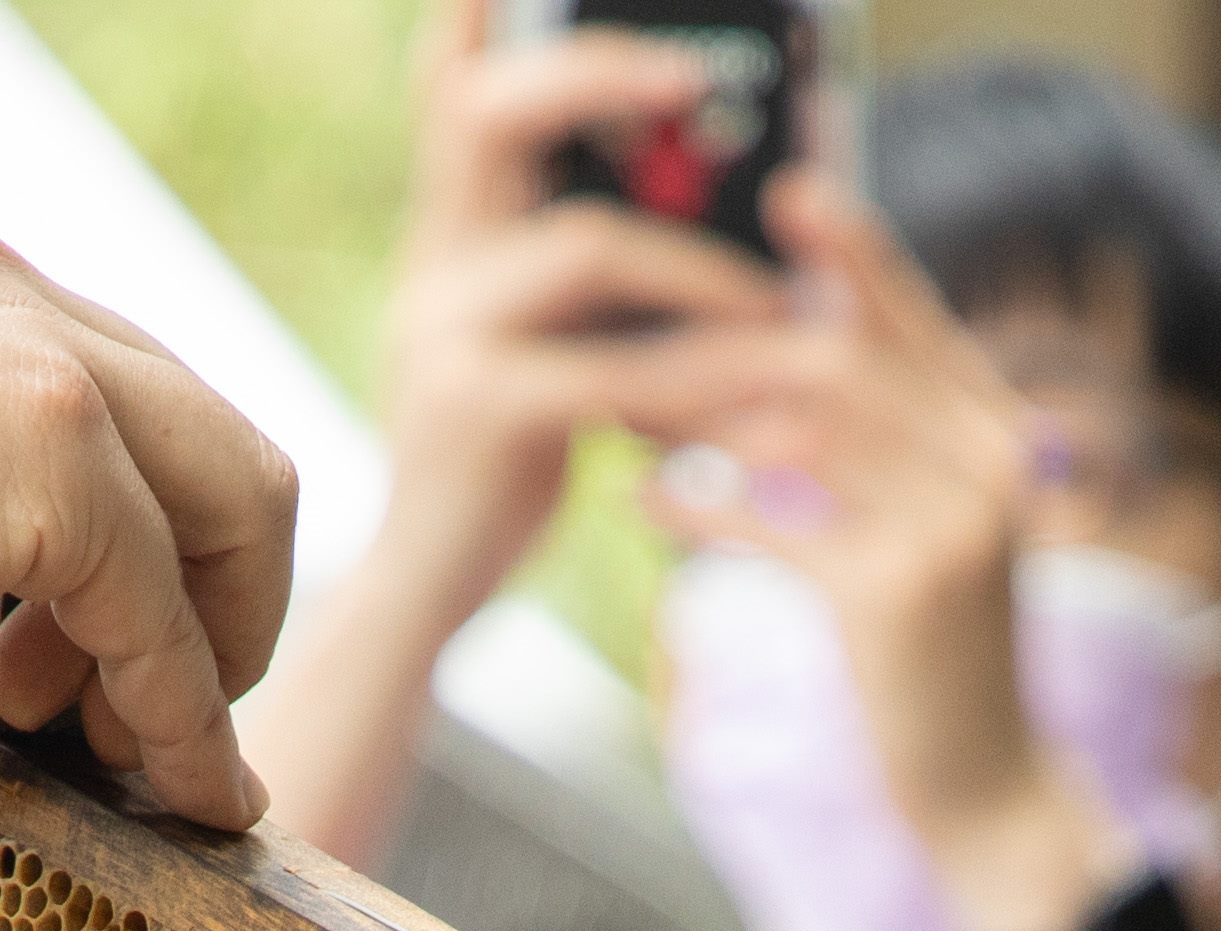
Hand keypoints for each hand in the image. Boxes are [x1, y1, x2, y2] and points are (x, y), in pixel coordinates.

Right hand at [0, 216, 305, 866]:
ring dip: (210, 649)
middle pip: (192, 429)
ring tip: (133, 763)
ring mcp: (23, 345)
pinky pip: (172, 599)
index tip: (67, 681)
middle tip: (134, 728)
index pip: (83, 399)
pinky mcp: (48, 438)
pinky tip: (163, 787)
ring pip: (230, 491)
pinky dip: (186, 709)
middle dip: (199, 592)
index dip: (113, 552)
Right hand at [368, 1, 795, 602]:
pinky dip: (706, 377)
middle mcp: (432, 263)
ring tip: (789, 304)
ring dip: (705, 268)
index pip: (446, 100)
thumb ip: (590, 273)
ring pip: (586, 249)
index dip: (469, 30)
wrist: (431, 585)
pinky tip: (772, 398)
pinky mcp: (480, 411)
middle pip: (484, 120)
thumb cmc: (505, 457)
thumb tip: (718, 209)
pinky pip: (611, 370)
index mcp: (451, 236)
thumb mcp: (546, 342)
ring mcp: (444, 332)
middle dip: (588, 76)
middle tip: (685, 73)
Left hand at [633, 173, 1089, 930]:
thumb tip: (794, 356)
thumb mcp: (934, 535)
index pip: (916, 319)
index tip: (791, 192)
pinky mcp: (893, 600)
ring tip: (623, 404)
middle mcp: (987, 467)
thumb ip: (892, 447)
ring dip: (701, 413)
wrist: (987, 789)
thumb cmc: (940, 661)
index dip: (854, 252)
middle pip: (843, 358)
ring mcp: (946, 530)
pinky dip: (701, 509)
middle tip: (641, 326)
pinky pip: (773, 526)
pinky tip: (645, 502)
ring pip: (800, 430)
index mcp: (1000, 438)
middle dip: (732, 340)